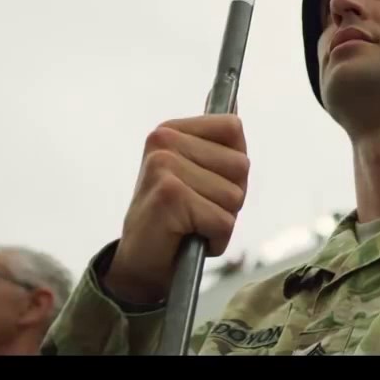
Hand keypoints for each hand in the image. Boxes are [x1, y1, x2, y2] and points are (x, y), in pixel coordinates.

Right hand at [104, 115, 249, 304]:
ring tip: (191, 224)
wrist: (139, 265)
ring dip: (221, 220)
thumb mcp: (199, 173)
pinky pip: (223, 222)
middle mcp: (163, 142)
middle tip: (196, 210)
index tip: (206, 183)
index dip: (232, 166)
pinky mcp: (169, 196)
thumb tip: (237, 114)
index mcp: (170, 130)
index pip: (232, 128)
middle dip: (229, 197)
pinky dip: (215, 240)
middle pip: (240, 165)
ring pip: (234, 196)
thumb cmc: (177, 219)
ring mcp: (164, 167)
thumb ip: (220, 148)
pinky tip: (187, 239)